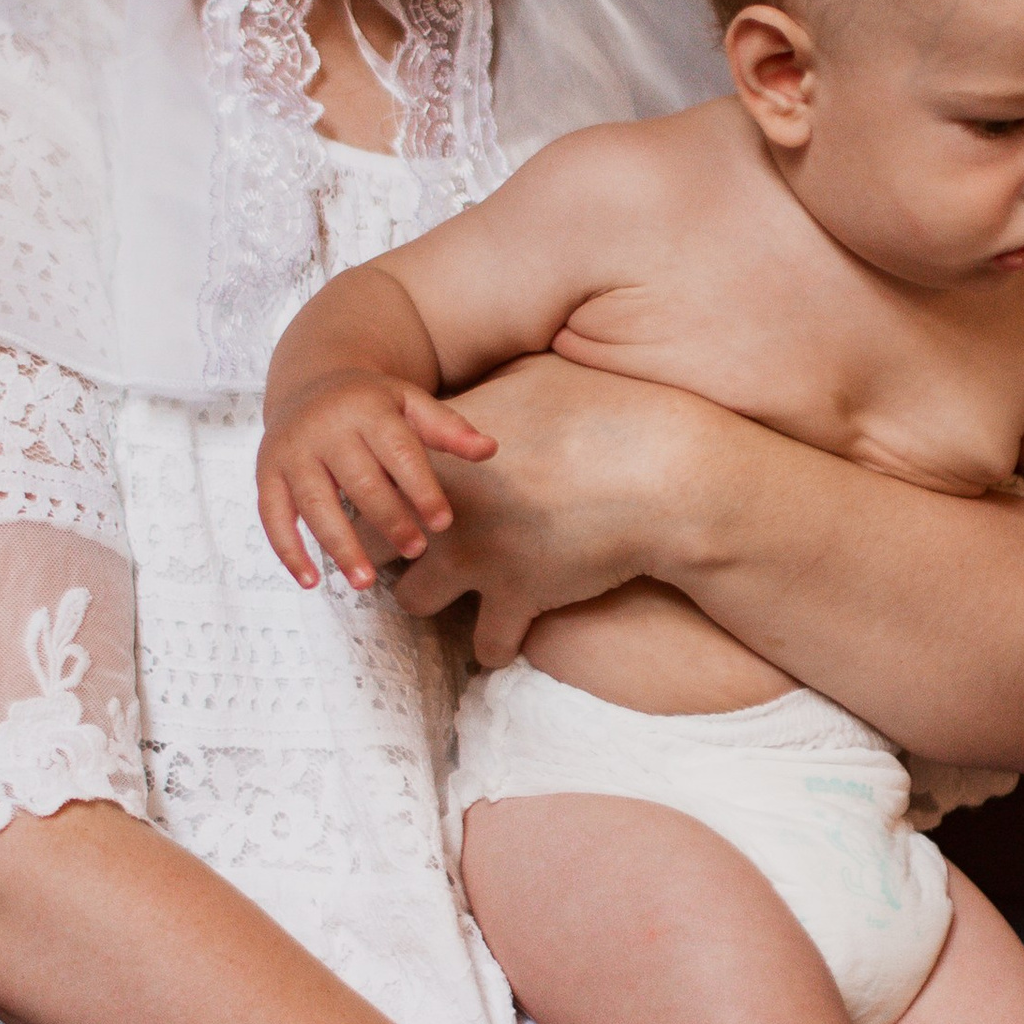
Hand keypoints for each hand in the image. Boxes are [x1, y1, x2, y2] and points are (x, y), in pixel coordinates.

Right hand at [258, 373, 497, 591]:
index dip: (422, 489)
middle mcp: (324, 428)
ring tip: (366, 582)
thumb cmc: (371, 403)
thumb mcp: (410, 403)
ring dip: (340, 545)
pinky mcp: (266, 472)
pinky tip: (311, 582)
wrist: (309, 380)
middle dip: (389, 519)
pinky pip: (272, 516)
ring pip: (315, 504)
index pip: (399, 452)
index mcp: (366, 409)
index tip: (443, 524)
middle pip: (359, 481)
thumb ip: (449, 429)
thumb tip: (490, 449)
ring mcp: (291, 452)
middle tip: (415, 551)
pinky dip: (288, 551)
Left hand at [392, 354, 724, 666]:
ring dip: (428, 597)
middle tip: (409, 544)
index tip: (393, 489)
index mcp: (436, 450)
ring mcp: (473, 559)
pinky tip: (506, 630)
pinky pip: (486, 647)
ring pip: (409, 601)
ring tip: (448, 590)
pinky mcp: (516, 599)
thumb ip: (488, 386)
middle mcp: (439, 508)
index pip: (370, 475)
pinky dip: (496, 643)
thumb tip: (481, 378)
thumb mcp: (534, 376)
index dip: (377, 485)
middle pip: (367, 541)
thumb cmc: (604, 409)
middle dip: (383, 546)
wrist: (657, 472)